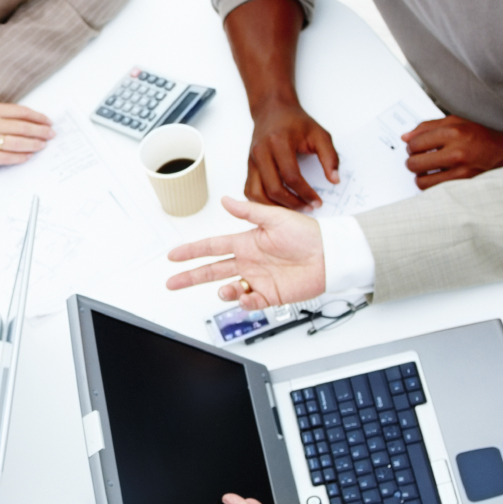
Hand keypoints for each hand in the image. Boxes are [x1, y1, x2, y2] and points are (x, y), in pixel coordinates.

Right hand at [0, 101, 53, 166]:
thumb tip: (18, 119)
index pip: (20, 112)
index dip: (37, 117)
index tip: (47, 121)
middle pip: (23, 128)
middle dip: (40, 131)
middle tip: (51, 134)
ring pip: (17, 143)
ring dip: (34, 144)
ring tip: (43, 145)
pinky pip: (5, 158)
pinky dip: (19, 157)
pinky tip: (27, 156)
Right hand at [165, 196, 324, 309]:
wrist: (330, 255)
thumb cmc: (308, 234)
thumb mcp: (275, 217)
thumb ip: (248, 212)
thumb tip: (226, 200)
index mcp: (246, 242)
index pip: (212, 247)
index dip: (192, 251)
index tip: (174, 256)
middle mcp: (249, 262)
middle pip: (212, 270)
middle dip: (190, 277)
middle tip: (172, 282)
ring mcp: (258, 279)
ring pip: (230, 288)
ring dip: (223, 291)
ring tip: (224, 290)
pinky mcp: (271, 294)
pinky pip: (251, 302)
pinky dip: (245, 303)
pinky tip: (246, 298)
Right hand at [245, 100, 339, 209]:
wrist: (273, 110)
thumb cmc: (296, 122)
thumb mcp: (319, 134)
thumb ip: (330, 157)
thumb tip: (334, 180)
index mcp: (279, 142)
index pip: (291, 176)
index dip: (306, 193)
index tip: (317, 201)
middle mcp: (261, 152)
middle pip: (273, 188)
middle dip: (292, 204)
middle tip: (307, 207)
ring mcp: (251, 160)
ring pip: (257, 194)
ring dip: (275, 206)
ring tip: (292, 208)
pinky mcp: (248, 167)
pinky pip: (249, 190)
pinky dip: (261, 202)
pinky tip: (278, 203)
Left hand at [401, 117, 502, 189]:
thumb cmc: (480, 137)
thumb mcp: (455, 122)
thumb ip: (427, 127)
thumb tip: (405, 137)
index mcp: (453, 133)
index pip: (415, 144)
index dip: (411, 147)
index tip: (416, 148)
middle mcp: (457, 152)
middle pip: (414, 163)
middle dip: (412, 162)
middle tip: (419, 159)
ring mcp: (461, 172)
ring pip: (421, 181)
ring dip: (420, 176)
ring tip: (428, 170)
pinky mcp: (464, 186)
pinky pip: (435, 191)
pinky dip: (432, 185)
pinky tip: (438, 177)